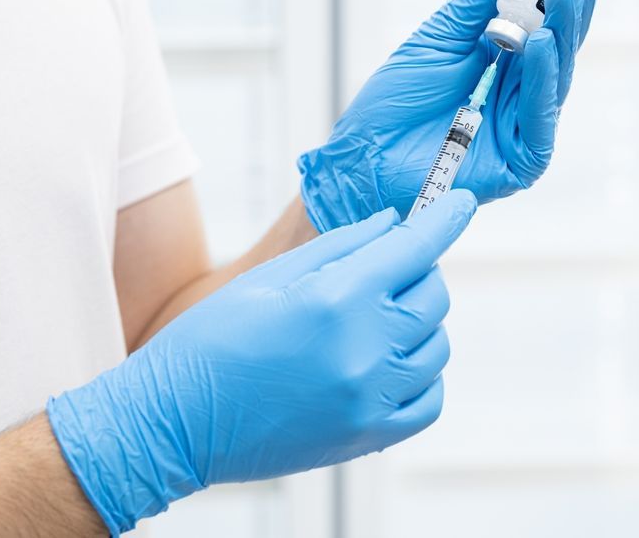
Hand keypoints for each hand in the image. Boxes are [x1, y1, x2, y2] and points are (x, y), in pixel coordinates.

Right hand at [47, 190, 476, 534]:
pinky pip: (430, 398)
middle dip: (416, 271)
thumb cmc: (212, 342)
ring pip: (436, 344)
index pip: (415, 246)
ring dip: (417, 322)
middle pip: (433, 293)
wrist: (176, 421)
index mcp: (335, 298)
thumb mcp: (270, 278)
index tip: (463, 202)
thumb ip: (342, 246)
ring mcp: (371, 397)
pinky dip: (421, 373)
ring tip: (374, 321)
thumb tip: (392, 224)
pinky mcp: (370, 436)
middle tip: (382, 272)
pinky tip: (388, 362)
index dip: (446, 218)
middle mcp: (363, 348)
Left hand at [299, 0, 602, 230]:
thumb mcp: (437, 36)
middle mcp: (521, 85)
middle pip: (560, 32)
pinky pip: (539, 118)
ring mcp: (523, 122)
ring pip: (557, 70)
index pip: (542, 1)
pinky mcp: (520, 160)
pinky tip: (539, 42)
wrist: (360, 162)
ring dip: (563, 25)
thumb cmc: (393, 105)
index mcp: (504, 54)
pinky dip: (541, 80)